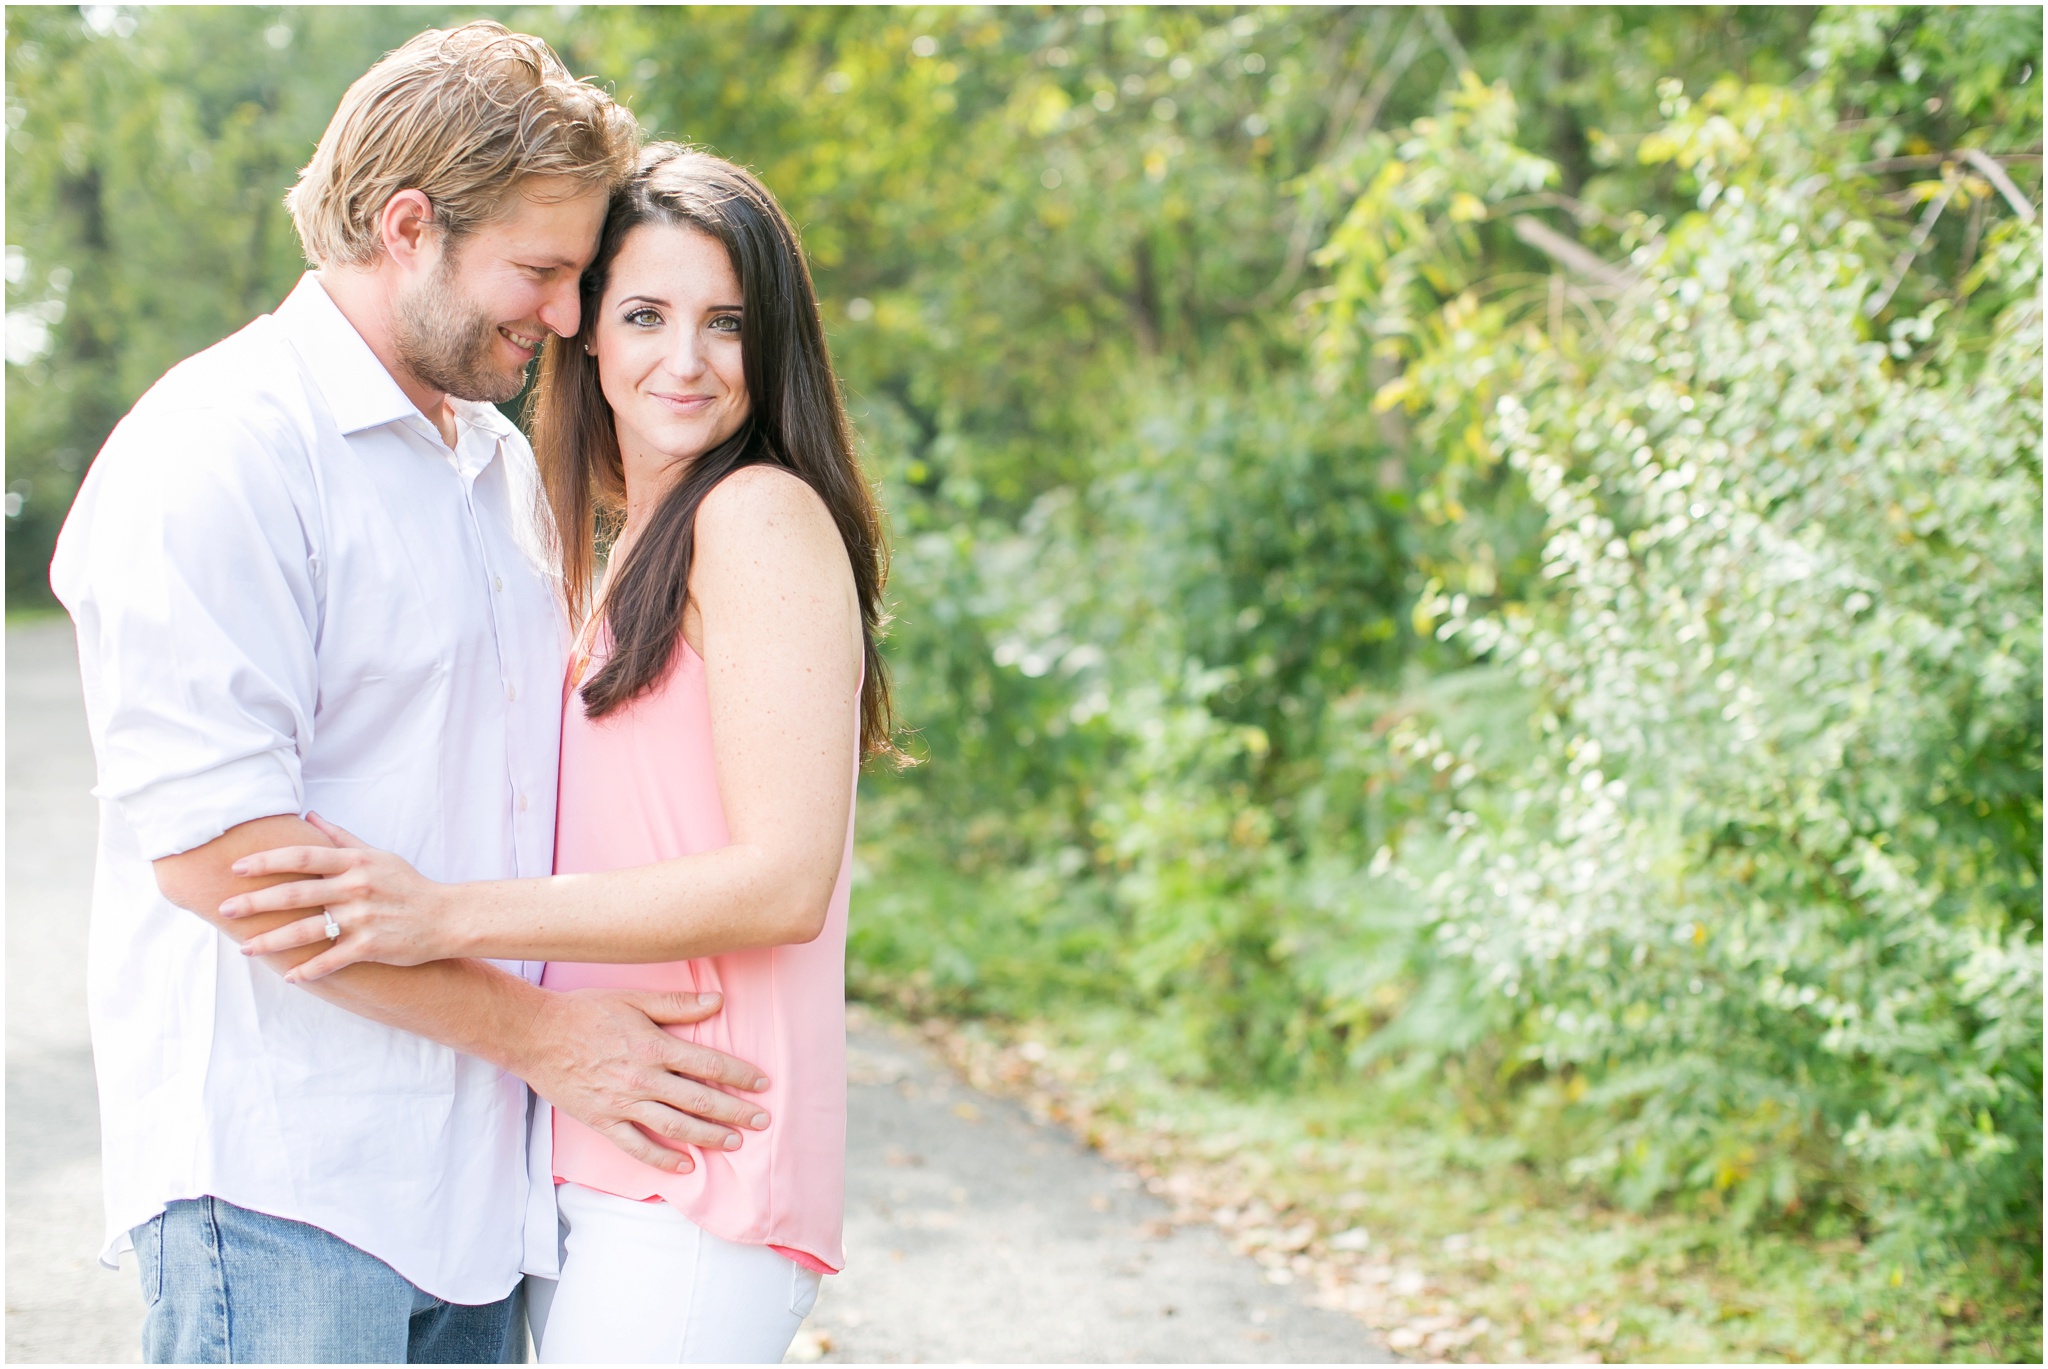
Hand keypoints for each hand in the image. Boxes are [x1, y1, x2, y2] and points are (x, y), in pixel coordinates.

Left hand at [220, 813, 457, 980]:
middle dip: (256, 902)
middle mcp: (356, 888)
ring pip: (307, 930)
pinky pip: (332, 960)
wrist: (447, 917)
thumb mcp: (379, 855)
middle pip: (296, 894)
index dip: (268, 862)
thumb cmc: (409, 885)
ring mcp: (363, 919)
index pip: (303, 858)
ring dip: (273, 941)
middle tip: (224, 909)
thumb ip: (342, 838)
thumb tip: (311, 816)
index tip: (237, 868)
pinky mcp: (371, 947)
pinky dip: (310, 970)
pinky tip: (290, 976)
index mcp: (355, 863)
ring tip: (245, 948)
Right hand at [515, 987, 772, 1172]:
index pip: (708, 1063)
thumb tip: (718, 1001)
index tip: (763, 1083)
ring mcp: (622, 1104)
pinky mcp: (603, 1121)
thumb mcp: (634, 999)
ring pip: (674, 1126)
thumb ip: (677, 1004)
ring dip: (708, 1136)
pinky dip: (662, 1158)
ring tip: (736, 1143)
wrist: (535, 1035)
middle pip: (699, 1099)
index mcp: (654, 1047)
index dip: (739, 1074)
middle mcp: (642, 1079)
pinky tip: (686, 1166)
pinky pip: (637, 1146)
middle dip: (735, 1111)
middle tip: (763, 1120)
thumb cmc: (584, 1012)